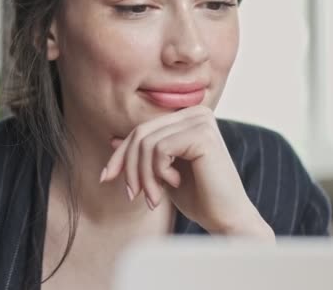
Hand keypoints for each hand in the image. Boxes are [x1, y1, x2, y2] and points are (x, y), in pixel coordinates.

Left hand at [100, 105, 273, 238]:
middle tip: (133, 195)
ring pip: (146, 143)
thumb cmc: (198, 197)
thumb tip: (113, 139)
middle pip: (140, 133)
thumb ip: (143, 155)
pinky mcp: (203, 134)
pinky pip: (160, 149)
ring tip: (155, 197)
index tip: (106, 178)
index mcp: (187, 118)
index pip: (140, 130)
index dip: (120, 155)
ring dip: (144, 176)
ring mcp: (201, 121)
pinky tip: (175, 183)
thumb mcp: (161, 172)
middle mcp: (196, 113)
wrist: (226, 219)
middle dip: (130, 168)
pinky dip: (158, 172)